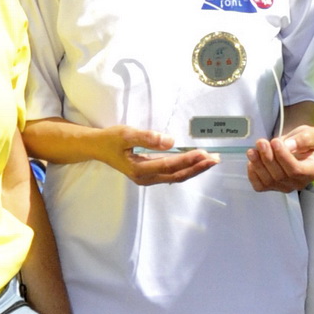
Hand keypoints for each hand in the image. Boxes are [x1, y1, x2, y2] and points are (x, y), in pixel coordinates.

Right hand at [93, 126, 215, 184]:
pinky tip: (196, 163)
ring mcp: (149, 179)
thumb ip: (146, 138)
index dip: (187, 160)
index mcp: (140, 170)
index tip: (203, 152)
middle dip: (197, 168)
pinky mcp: (151, 175)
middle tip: (215, 159)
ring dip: (194, 169)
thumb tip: (170, 141)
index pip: (169, 165)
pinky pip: (172, 174)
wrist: (98, 147)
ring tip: (211, 161)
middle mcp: (146, 178)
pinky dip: (186, 168)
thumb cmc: (111, 140)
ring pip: (176, 176)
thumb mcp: (126, 134)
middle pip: (177, 175)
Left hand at [247, 125, 313, 192]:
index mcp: (311, 171)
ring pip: (268, 181)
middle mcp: (298, 183)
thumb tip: (289, 146)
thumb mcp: (310, 134)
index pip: (296, 170)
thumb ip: (304, 139)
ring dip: (258, 165)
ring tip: (253, 150)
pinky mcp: (271, 187)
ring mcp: (284, 187)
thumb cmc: (303, 140)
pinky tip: (252, 162)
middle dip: (268, 158)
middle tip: (261, 142)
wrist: (294, 145)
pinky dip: (253, 175)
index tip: (275, 142)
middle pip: (280, 176)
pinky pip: (260, 186)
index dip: (283, 157)